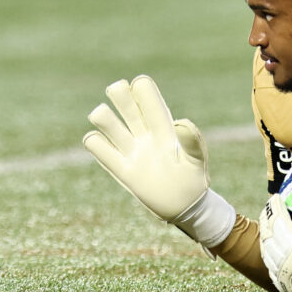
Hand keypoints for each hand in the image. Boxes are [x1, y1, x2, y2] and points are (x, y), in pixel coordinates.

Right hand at [83, 75, 233, 246]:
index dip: (143, 90)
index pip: (150, 102)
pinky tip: (97, 141)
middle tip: (116, 88)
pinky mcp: (123, 170)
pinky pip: (100, 149)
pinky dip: (94, 142)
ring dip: (103, 116)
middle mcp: (146, 137)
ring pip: (110, 124)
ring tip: (100, 114)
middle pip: (127, 107)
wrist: (186, 206)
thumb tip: (180, 122)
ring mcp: (133, 152)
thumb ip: (192, 142)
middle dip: (119, 93)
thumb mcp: (197, 160)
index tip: (139, 85)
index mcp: (165, 130)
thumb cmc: (195, 180)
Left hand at [259, 192, 291, 291]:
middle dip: (266, 219)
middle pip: (267, 236)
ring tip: (271, 224)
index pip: (276, 222)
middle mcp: (282, 264)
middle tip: (271, 208)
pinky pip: (270, 265)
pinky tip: (276, 245)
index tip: (276, 197)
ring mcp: (281, 276)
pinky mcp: (284, 285)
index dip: (274, 207)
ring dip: (266, 235)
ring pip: (266, 251)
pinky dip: (270, 251)